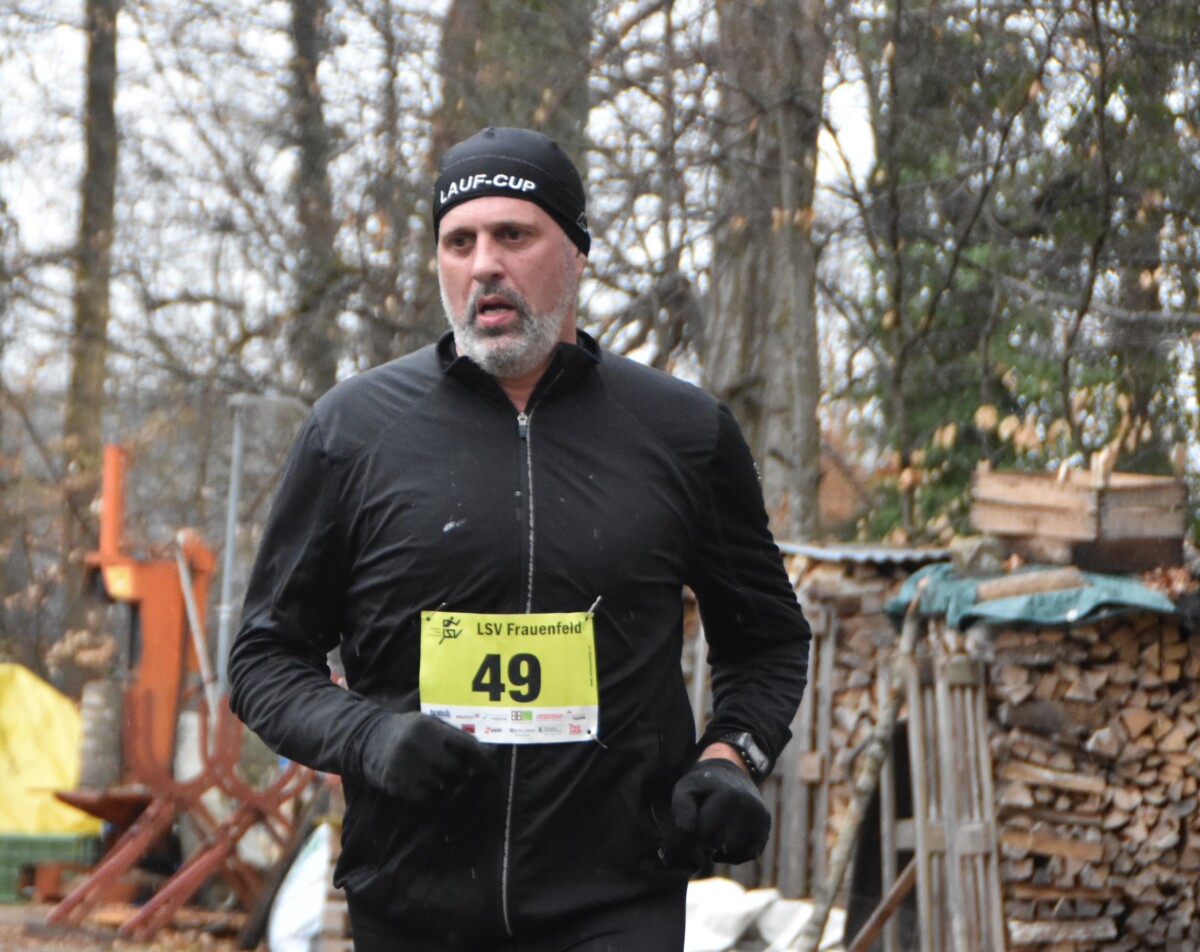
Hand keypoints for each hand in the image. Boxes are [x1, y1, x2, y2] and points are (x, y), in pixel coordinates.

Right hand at [360, 712, 493, 802]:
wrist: (367, 739)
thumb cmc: (408, 731)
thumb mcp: (430, 724)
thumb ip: (456, 736)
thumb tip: (489, 752)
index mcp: (430, 728)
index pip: (466, 747)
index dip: (483, 761)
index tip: (493, 771)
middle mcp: (419, 746)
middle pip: (457, 771)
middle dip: (460, 774)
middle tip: (453, 772)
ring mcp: (407, 767)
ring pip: (444, 788)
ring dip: (447, 787)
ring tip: (437, 778)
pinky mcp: (398, 785)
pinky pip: (427, 799)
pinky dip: (432, 797)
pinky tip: (426, 787)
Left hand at [670, 758, 770, 863]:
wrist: (730, 772)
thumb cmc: (703, 786)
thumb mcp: (686, 790)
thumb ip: (682, 811)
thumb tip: (691, 832)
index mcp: (728, 797)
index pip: (704, 833)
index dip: (695, 829)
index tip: (696, 816)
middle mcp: (749, 807)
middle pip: (720, 844)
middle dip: (708, 838)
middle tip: (706, 822)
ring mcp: (760, 817)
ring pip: (734, 851)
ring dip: (722, 846)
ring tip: (716, 829)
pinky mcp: (766, 825)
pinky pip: (750, 853)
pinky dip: (737, 854)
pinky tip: (725, 846)